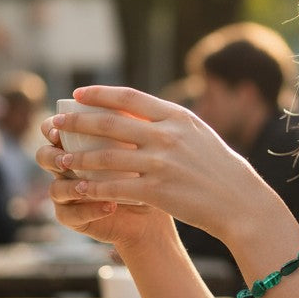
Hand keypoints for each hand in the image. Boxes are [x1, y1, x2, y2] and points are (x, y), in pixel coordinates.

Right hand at [36, 111, 168, 250]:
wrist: (155, 207)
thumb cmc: (148, 170)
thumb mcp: (142, 147)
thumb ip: (132, 127)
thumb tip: (135, 106)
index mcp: (76, 144)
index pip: (53, 129)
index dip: (51, 126)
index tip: (62, 124)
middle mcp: (67, 167)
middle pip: (44, 157)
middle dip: (52, 156)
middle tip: (66, 158)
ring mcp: (68, 194)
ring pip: (54, 188)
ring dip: (70, 186)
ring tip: (88, 185)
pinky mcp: (74, 217)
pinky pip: (70, 215)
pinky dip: (89, 210)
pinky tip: (110, 206)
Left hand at [39, 85, 264, 250]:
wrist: (241, 203)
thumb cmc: (223, 171)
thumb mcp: (200, 136)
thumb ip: (172, 124)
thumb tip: (142, 114)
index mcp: (178, 117)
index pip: (128, 97)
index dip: (99, 94)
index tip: (77, 95)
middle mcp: (167, 136)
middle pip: (110, 123)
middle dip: (77, 122)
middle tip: (57, 124)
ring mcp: (161, 164)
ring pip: (106, 156)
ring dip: (79, 156)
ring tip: (62, 157)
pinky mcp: (157, 191)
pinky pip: (115, 187)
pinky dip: (93, 187)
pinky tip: (79, 188)